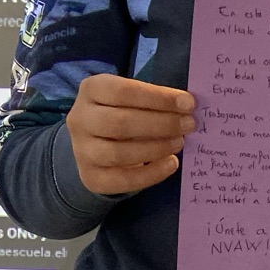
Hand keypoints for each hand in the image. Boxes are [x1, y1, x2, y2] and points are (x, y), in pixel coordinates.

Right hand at [66, 74, 195, 196]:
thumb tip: (187, 105)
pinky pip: (123, 179)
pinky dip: (152, 173)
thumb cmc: (120, 112)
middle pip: (119, 123)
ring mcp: (82, 150)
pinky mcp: (91, 177)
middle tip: (189, 125)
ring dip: (156, 148)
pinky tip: (171, 163)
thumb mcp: (130, 97)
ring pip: (119, 153)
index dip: (157, 97)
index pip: (122, 91)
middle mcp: (80, 119)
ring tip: (179, 142)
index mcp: (90, 90)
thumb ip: (153, 99)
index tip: (188, 103)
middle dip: (160, 124)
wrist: (93, 143)